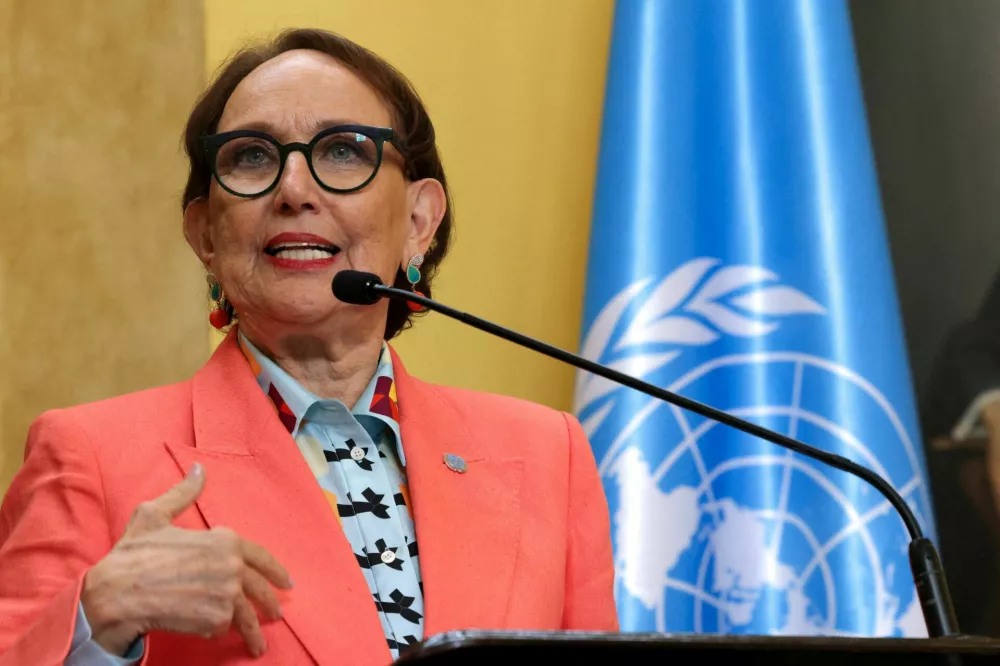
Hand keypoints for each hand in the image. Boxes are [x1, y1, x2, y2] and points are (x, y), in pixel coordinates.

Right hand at [80, 463, 292, 657]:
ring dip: (254, 631)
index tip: (286, 582)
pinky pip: (222, 627)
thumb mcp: (154, 514)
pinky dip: (218, 631)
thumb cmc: (133, 555)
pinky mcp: (214, 620)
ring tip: (259, 643)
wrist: (116, 594)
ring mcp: (225, 595)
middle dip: (270, 602)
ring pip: (245, 614)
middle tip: (277, 612)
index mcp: (223, 540)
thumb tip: (199, 469)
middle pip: (259, 588)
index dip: (275, 570)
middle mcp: (231, 566)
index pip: (260, 557)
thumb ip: (183, 493)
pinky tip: (214, 634)